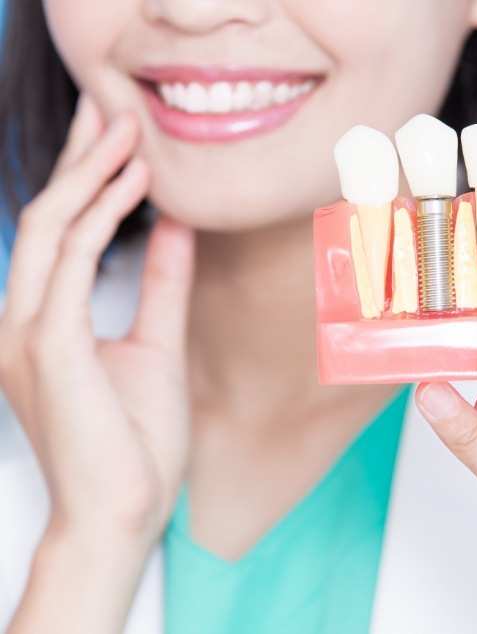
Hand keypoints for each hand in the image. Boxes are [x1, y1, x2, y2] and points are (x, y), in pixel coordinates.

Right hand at [0, 94, 194, 547]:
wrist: (125, 511)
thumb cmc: (135, 439)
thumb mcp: (156, 343)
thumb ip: (160, 283)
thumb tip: (173, 227)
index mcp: (45, 322)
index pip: (58, 232)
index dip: (85, 179)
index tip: (118, 140)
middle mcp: (23, 318)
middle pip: (47, 215)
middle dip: (81, 159)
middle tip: (113, 110)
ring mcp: (26, 330)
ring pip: (51, 225)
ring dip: (91, 173)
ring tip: (129, 131)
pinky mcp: (47, 343)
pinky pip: (70, 259)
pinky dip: (100, 214)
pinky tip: (136, 184)